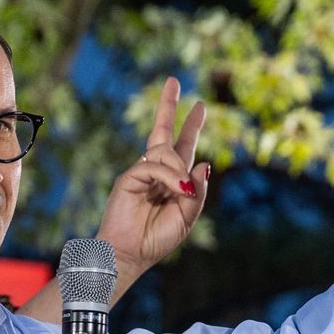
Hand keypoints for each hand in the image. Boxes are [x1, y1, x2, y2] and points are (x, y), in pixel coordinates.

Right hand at [96, 76, 209, 280]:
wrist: (130, 253)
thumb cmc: (157, 239)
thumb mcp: (187, 217)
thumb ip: (197, 192)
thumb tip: (204, 164)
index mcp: (172, 182)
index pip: (183, 148)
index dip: (191, 127)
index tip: (199, 107)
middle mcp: (157, 173)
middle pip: (164, 133)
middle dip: (168, 106)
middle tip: (173, 80)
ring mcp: (142, 173)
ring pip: (167, 153)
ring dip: (179, 172)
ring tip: (181, 193)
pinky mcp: (130, 177)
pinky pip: (156, 167)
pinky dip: (170, 177)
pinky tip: (176, 190)